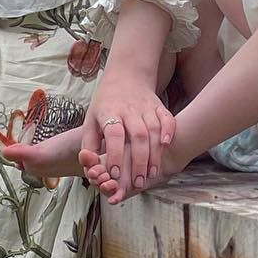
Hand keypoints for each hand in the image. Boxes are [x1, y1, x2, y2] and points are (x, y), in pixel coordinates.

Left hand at [82, 74, 174, 202]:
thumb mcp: (91, 120)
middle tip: (138, 182)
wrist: (126, 75)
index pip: (114, 134)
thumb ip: (89, 144)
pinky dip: (169, 130)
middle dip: (139, 161)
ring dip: (154, 153)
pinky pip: (167, 118)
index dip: (115, 154)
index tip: (115, 174)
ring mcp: (146, 106)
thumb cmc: (105, 103)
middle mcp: (129, 109)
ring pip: (153, 130)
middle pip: (138, 135)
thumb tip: (88, 165)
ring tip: (152, 173)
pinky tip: (167, 145)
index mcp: (109, 112)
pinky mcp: (159, 105)